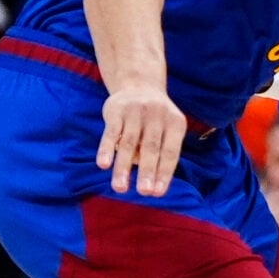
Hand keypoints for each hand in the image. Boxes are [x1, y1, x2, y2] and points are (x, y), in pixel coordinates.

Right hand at [98, 80, 187, 197]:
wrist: (138, 84)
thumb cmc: (155, 120)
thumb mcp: (166, 130)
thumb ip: (159, 152)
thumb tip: (148, 180)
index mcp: (175, 124)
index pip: (171, 152)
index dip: (164, 173)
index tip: (157, 193)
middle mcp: (157, 116)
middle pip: (151, 148)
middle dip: (147, 171)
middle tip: (143, 192)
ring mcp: (136, 112)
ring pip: (129, 143)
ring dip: (123, 167)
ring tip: (120, 188)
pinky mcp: (116, 110)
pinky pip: (111, 132)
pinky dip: (106, 149)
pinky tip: (103, 165)